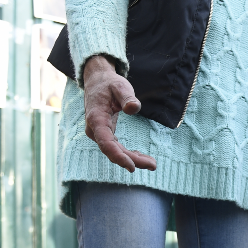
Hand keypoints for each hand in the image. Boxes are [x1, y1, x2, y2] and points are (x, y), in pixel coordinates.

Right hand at [82, 55, 156, 172]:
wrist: (97, 81)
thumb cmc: (109, 83)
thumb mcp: (120, 86)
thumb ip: (127, 97)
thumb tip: (133, 108)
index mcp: (96, 118)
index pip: (106, 142)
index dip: (118, 156)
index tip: (132, 167)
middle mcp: (94, 129)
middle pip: (113, 151)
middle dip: (132, 160)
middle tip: (153, 165)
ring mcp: (99, 133)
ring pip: (115, 152)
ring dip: (133, 159)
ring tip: (152, 164)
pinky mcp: (105, 134)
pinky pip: (116, 148)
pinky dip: (129, 154)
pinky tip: (141, 157)